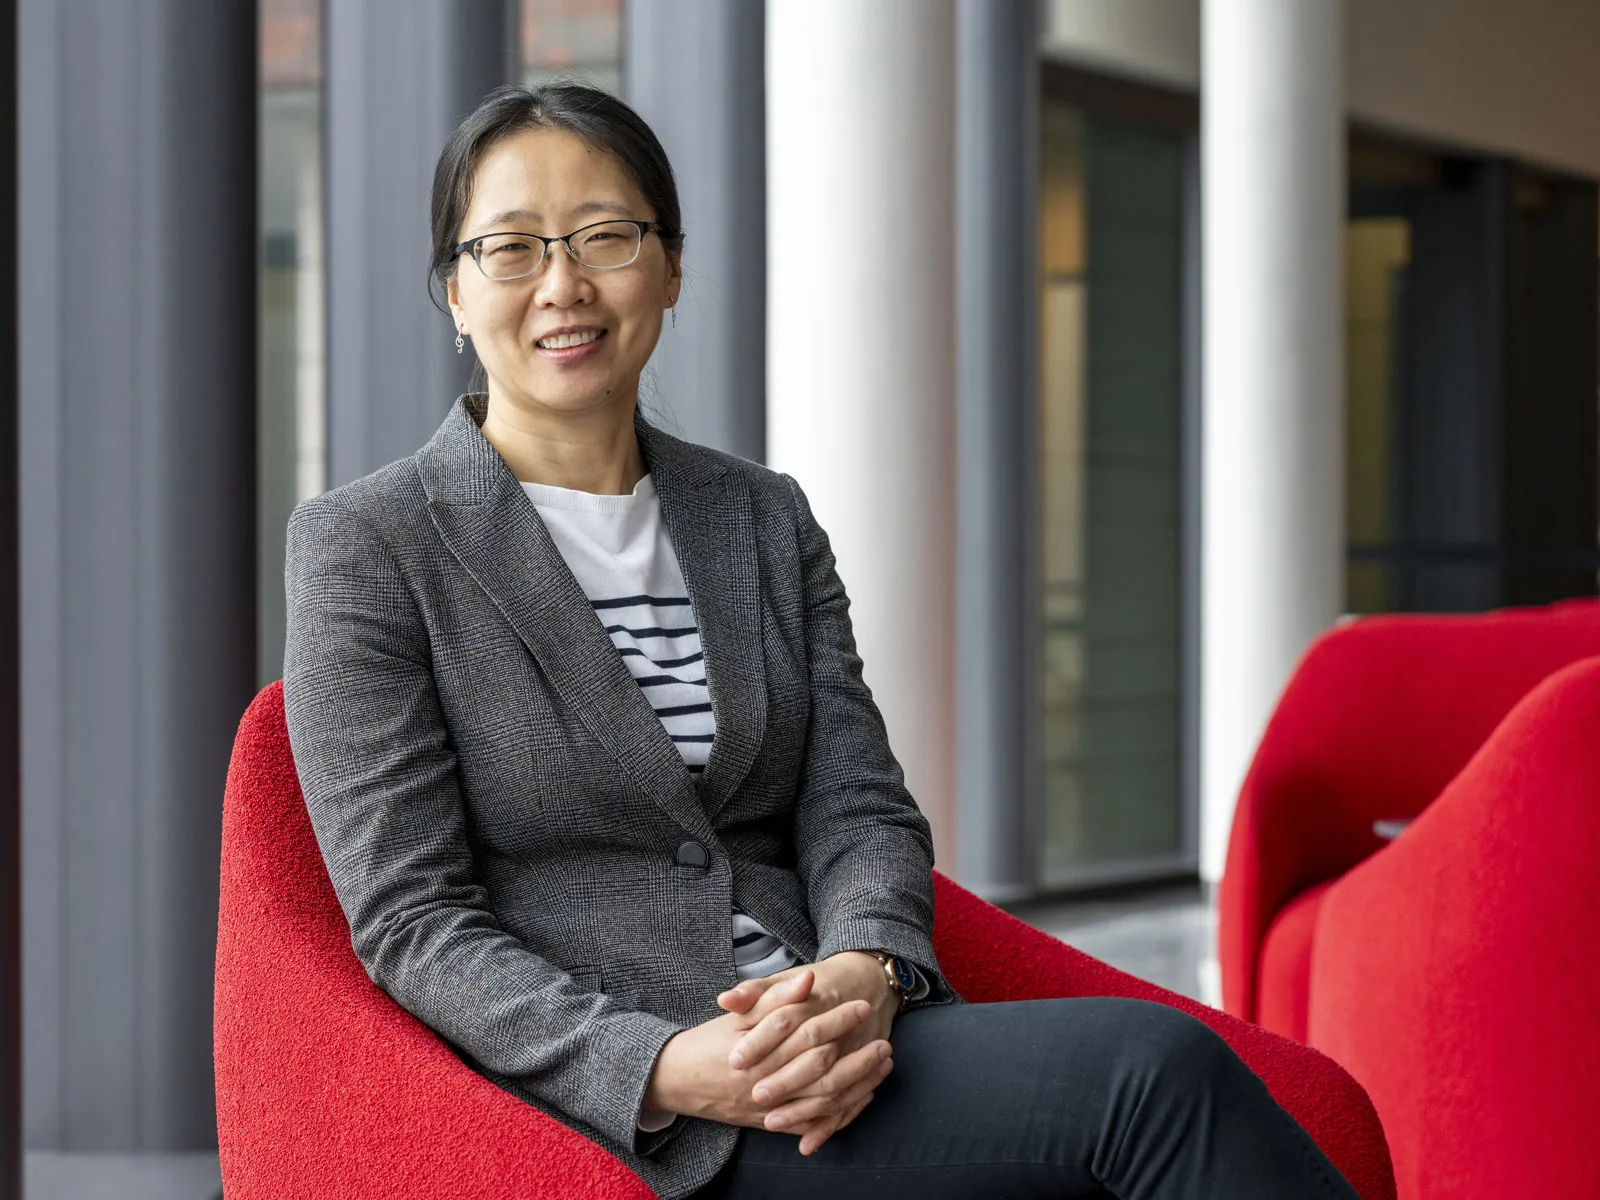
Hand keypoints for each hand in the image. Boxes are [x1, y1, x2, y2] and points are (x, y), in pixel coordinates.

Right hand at [643, 970, 893, 1153]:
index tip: (861, 1006)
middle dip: (856, 1056)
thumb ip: (773, 997)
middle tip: (884, 1041)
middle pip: (821, 1071)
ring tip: (882, 1066)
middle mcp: (765, 1085)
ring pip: (823, 1101)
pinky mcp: (771, 1124)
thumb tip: (807, 980)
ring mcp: (769, 1109)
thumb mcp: (738, 1016)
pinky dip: (841, 1112)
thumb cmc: (708, 1042)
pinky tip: (863, 1097)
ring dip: (857, 1084)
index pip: (806, 1034)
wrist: (676, 1081)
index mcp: (757, 1053)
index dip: (836, 1019)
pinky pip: (812, 1123)